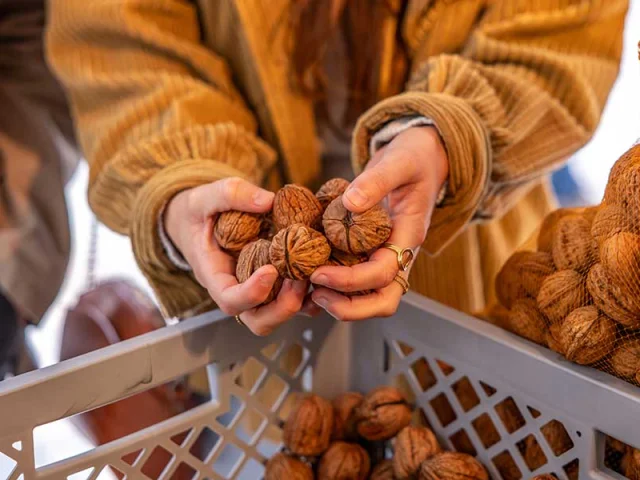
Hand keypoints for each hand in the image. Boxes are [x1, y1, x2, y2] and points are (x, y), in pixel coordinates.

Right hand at [165, 177, 307, 335]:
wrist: (197, 220)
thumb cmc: (199, 212)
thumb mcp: (206, 196)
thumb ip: (233, 195)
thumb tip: (268, 201)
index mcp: (214, 275)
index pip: (230, 300)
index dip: (252, 293)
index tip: (271, 270)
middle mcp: (236, 290)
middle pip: (258, 320)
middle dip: (283, 307)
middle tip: (300, 277)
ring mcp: (257, 290)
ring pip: (280, 315)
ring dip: (301, 301)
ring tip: (314, 271)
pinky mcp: (274, 284)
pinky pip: (294, 300)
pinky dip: (310, 292)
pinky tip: (321, 268)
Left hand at [310, 126, 447, 320]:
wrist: (421, 156)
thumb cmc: (414, 158)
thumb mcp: (399, 162)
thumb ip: (376, 181)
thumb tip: (350, 203)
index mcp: (408, 237)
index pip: (384, 273)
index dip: (351, 281)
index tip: (319, 273)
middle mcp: (398, 253)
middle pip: (382, 300)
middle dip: (349, 306)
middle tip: (315, 293)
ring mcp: (385, 254)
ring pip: (369, 296)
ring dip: (340, 299)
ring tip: (308, 288)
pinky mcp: (371, 250)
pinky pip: (355, 277)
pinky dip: (334, 283)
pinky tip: (308, 272)